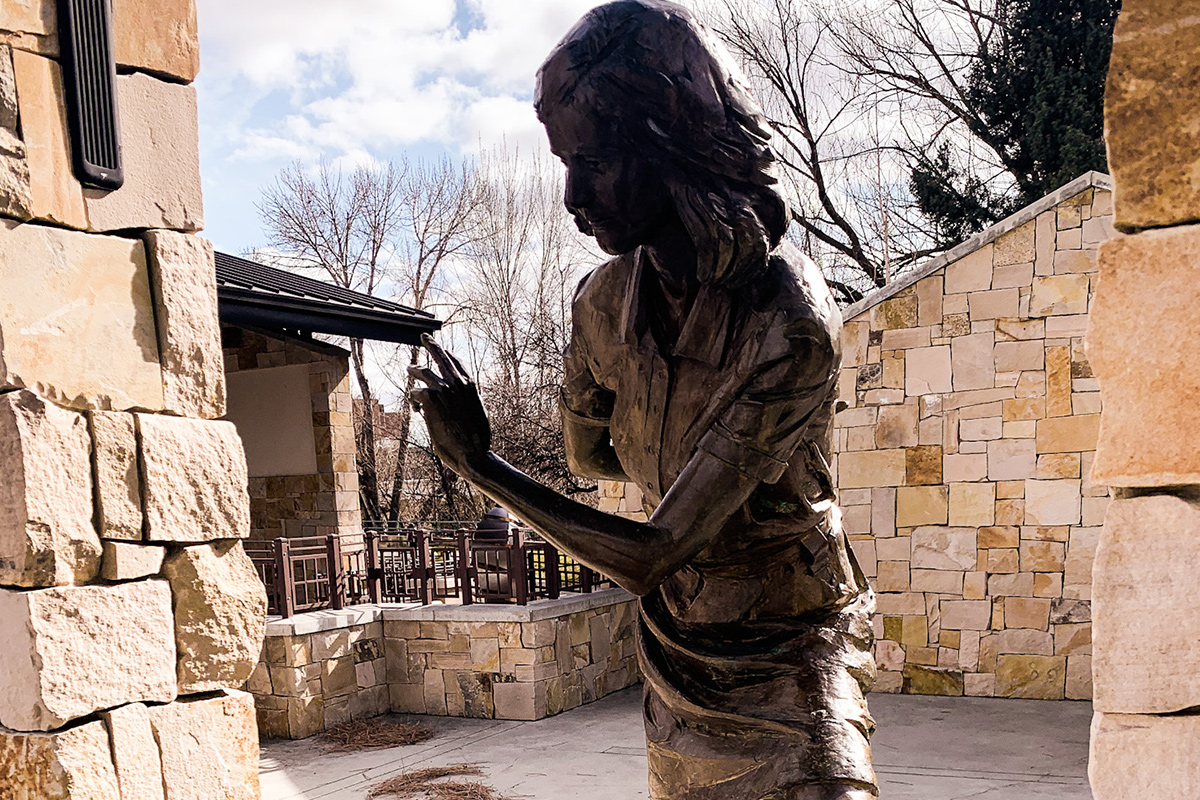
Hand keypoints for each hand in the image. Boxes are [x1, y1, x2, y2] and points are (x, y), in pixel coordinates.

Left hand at [409, 334, 491, 476]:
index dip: (447, 353)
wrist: (473, 452)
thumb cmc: (476, 438)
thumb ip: (466, 401)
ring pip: (423, 371)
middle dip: (431, 344)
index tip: (441, 348)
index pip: (456, 362)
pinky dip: (415, 401)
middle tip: (424, 337)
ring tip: (410, 369)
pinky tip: (418, 412)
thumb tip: (457, 400)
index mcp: (471, 385)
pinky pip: (415, 393)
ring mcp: (444, 389)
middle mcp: (458, 382)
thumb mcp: (476, 413)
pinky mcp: (431, 399)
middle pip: (440, 355)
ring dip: (415, 370)